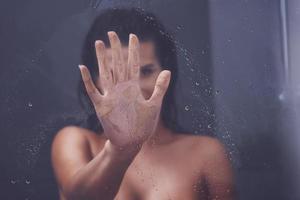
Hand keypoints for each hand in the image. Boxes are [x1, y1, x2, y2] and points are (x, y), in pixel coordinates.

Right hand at [79, 31, 170, 149]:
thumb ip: (160, 88)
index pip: (133, 64)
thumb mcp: (154, 105)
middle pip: (118, 64)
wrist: (131, 143)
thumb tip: (167, 70)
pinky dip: (88, 81)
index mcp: (133, 88)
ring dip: (102, 59)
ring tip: (99, 43)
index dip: (133, 50)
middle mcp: (121, 89)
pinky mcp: (101, 107)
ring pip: (105, 73)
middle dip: (116, 48)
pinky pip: (93, 91)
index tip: (133, 36)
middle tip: (112, 33)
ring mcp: (110, 97)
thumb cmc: (143, 126)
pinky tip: (83, 67)